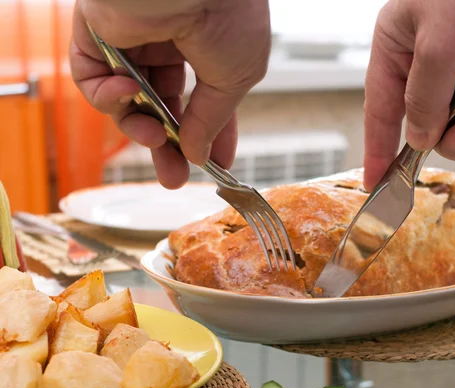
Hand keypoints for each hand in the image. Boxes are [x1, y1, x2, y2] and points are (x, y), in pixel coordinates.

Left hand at [70, 0, 270, 188]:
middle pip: (160, 108)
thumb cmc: (228, 15)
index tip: (213, 164)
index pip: (203, 102)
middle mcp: (167, 45)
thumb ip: (212, 120)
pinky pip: (92, 79)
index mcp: (205, 48)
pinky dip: (105, 96)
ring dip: (137, 127)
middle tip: (172, 177)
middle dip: (166, 147)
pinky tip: (125, 91)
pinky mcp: (96, 34)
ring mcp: (131, 41)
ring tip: (152, 138)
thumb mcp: (235, 79)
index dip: (209, 136)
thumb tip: (198, 154)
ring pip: (126, 101)